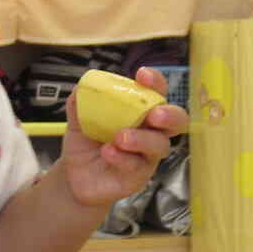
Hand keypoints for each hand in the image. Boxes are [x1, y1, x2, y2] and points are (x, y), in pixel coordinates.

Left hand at [57, 67, 189, 207]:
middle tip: (154, 114)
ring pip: (160, 145)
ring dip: (142, 139)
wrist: (75, 175)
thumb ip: (82, 101)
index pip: (157, 92)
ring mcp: (148, 155)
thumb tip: (83, 85)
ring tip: (120, 137)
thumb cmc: (86, 142)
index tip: (142, 75)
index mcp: (141, 110)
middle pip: (177, 120)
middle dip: (169, 115)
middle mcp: (151, 130)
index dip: (155, 82)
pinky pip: (138, 165)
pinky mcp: (140, 176)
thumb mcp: (79, 118)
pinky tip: (107, 152)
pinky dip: (122, 157)